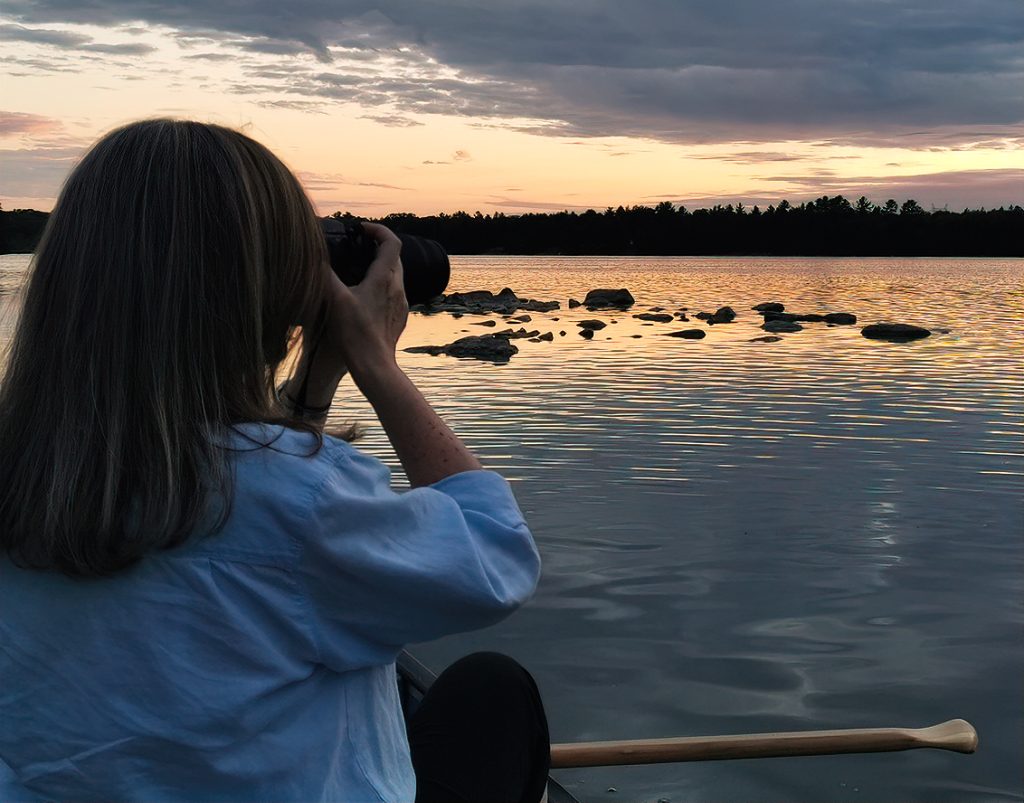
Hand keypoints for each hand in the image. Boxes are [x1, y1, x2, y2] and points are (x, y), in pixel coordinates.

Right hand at [320, 222, 407, 386]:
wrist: (374, 366)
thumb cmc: (355, 334)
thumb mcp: (334, 300)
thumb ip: (324, 274)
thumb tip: (313, 255)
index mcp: (384, 279)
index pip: (391, 242)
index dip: (378, 230)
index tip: (362, 229)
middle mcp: (397, 288)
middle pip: (393, 257)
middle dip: (377, 247)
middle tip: (357, 247)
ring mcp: (400, 304)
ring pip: (394, 276)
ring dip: (379, 268)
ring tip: (358, 271)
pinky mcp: (399, 318)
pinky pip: (393, 294)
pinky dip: (381, 287)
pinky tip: (364, 298)